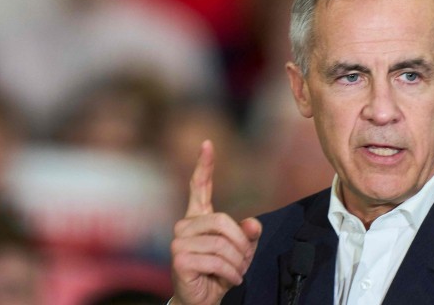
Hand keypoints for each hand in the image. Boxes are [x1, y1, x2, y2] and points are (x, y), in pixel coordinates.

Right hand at [170, 140, 261, 304]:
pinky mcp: (180, 259)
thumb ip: (247, 236)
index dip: (204, 165)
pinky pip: (216, 259)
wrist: (202, 301)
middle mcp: (184, 226)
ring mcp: (179, 242)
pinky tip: (230, 280)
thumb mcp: (240, 252)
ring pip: (221, 243)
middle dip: (240, 244)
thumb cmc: (218, 274)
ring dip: (237, 262)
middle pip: (222, 221)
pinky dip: (230, 273)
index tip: (207, 144)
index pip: (199, 187)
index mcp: (197, 218)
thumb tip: (254, 224)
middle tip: (244, 262)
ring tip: (235, 273)